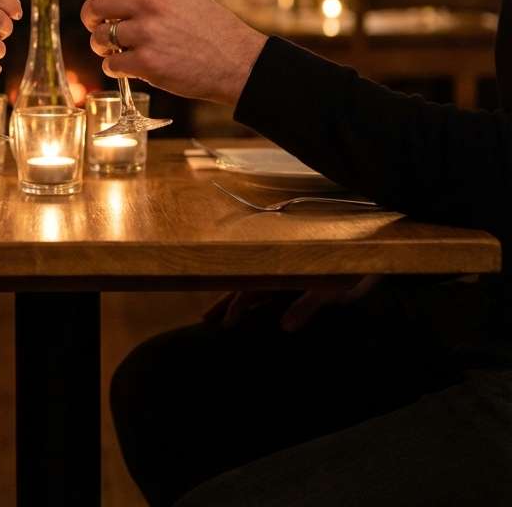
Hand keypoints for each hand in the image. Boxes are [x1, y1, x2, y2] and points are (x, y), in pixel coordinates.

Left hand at [53, 0, 265, 106]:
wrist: (237, 61)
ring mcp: (148, 33)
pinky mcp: (148, 63)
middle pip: (95, 6)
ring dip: (105, 48)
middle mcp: (150, 1)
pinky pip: (111, 65)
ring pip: (100, 38)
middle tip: (98, 27)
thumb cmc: (207, 25)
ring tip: (125, 50)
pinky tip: (135, 67)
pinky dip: (117, 68)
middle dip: (90, 19)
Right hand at [215, 275, 381, 333]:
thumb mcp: (331, 287)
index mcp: (283, 268)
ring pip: (255, 284)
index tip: (225, 324)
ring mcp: (288, 271)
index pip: (251, 287)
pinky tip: (251, 308)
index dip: (236, 305)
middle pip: (246, 284)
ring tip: (218, 313)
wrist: (370, 250)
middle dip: (226, 301)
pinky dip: (256, 298)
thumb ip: (307, 304)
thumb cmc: (350, 266)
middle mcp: (281, 267)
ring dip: (237, 299)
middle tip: (206, 319)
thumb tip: (284, 327)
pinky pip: (270, 287)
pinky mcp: (299, 276)